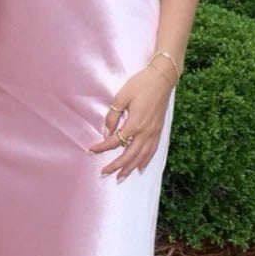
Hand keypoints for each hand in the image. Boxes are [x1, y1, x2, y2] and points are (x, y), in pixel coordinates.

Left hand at [89, 65, 173, 180]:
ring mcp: (153, 133)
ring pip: (141, 156)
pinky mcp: (159, 131)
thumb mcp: (121, 96)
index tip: (92, 149)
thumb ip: (113, 115)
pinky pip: (152, 151)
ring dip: (130, 168)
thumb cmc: (141, 84)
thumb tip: (107, 131)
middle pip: (129, 155)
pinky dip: (145, 161)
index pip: (115, 141)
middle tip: (104, 172)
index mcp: (134, 123)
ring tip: (121, 177)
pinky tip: (140, 167)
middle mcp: (145, 132)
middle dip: (116, 166)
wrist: (162, 78)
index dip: (102, 147)